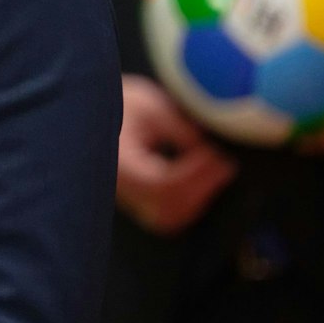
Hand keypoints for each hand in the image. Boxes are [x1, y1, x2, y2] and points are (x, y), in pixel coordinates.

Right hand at [116, 73, 236, 233]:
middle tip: (225, 164)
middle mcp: (119, 188)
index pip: (156, 182)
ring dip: (198, 198)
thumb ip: (180, 130)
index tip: (214, 154)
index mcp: (117, 162)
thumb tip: (211, 153)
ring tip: (218, 171)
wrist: (99, 112)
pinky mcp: (139, 202)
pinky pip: (167, 216)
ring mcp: (129, 199)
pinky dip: (190, 203)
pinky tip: (205, 182)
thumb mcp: (151, 107)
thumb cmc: (125, 104)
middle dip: (200, 188)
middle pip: (165, 207)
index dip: (190, 173)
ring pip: (168, 218)